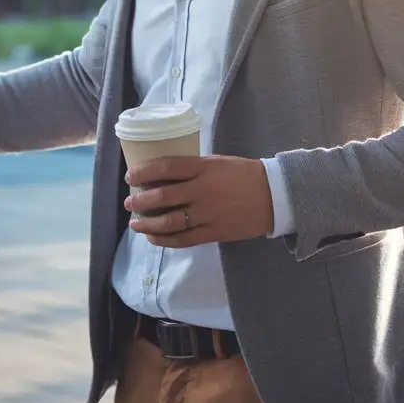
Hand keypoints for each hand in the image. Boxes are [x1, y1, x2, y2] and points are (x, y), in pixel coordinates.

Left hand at [125, 155, 274, 246]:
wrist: (274, 195)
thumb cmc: (242, 174)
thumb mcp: (216, 162)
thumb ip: (192, 168)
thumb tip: (162, 174)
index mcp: (203, 168)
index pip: (166, 167)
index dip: (144, 172)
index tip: (130, 177)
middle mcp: (203, 191)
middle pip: (163, 197)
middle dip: (140, 201)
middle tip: (129, 203)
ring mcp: (208, 214)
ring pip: (170, 222)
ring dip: (148, 224)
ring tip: (135, 224)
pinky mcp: (214, 232)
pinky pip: (184, 239)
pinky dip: (165, 240)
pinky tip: (154, 237)